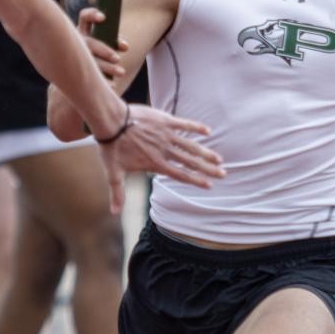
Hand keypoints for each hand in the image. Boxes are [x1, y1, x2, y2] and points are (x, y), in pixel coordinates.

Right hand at [75, 6, 127, 80]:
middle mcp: (76, 42)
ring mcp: (74, 57)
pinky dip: (103, 81)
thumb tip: (125, 46)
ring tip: (122, 72)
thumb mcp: (98, 43)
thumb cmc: (92, 54)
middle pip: (90, 43)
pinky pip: (90, 77)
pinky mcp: (76, 72)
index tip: (103, 18)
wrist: (69, 74)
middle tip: (118, 58)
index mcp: (81, 31)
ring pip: (91, 62)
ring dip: (108, 68)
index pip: (84, 18)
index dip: (91, 14)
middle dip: (105, 50)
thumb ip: (110, 40)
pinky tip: (112, 85)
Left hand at [94, 104, 224, 213]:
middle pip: (191, 162)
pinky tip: (208, 131)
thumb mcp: (114, 173)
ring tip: (219, 158)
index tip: (209, 185)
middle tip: (223, 173)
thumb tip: (114, 213)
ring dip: (206, 152)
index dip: (195, 180)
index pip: (180, 175)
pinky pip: (184, 124)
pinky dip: (196, 127)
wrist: (111, 121)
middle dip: (208, 169)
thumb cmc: (112, 147)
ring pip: (191, 145)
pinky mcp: (165, 120)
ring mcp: (166, 135)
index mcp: (155, 163)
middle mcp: (164, 151)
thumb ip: (118, 193)